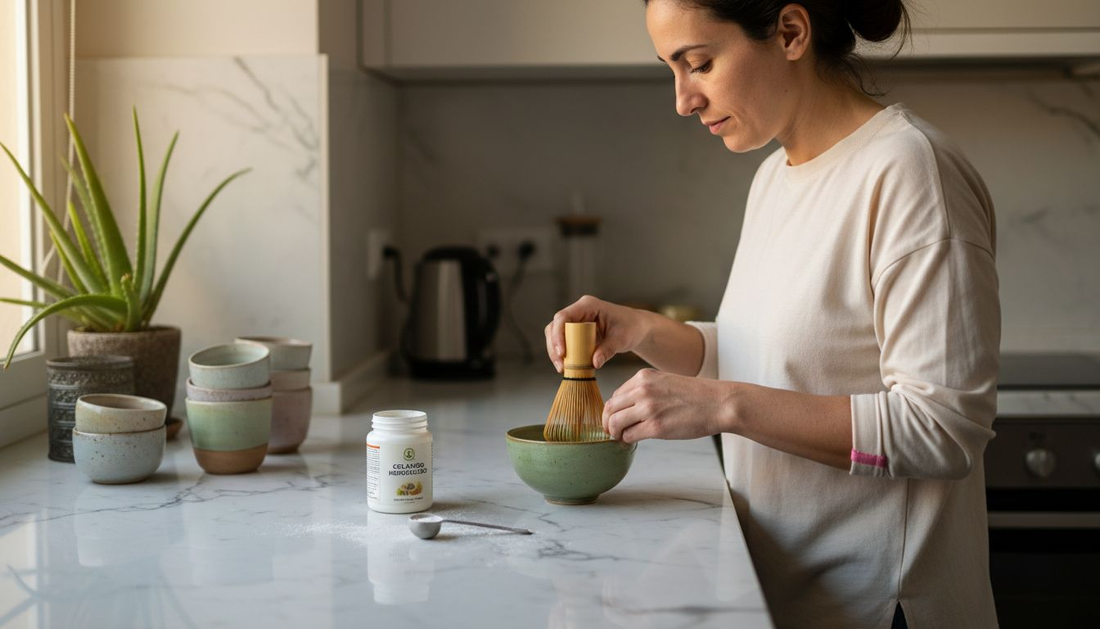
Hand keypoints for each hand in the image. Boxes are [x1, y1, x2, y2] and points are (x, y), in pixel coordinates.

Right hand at [544, 296, 647, 371]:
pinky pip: (563, 342)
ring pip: (555, 335)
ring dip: (555, 352)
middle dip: (554, 347)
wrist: (635, 328)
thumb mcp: (622, 339)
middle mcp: (578, 311)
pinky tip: (567, 367)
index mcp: (588, 305)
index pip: (563, 317)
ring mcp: (576, 321)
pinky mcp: (576, 332)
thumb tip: (594, 363)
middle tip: (560, 366)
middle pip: (555, 326)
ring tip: (562, 369)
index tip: (562, 353)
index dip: (558, 334)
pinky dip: (563, 354)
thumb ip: (608, 350)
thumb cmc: (630, 328)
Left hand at [603, 368, 733, 443]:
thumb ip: (644, 390)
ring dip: (615, 434)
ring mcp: (648, 408)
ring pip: (615, 423)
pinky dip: (626, 441)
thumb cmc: (696, 396)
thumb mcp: (665, 382)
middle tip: (613, 432)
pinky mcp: (655, 427)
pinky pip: (628, 436)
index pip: (614, 395)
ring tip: (622, 438)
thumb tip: (626, 408)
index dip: (613, 410)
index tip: (617, 419)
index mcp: (642, 377)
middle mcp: (642, 390)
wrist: (719, 403)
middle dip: (608, 423)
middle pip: (610, 409)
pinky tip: (632, 442)